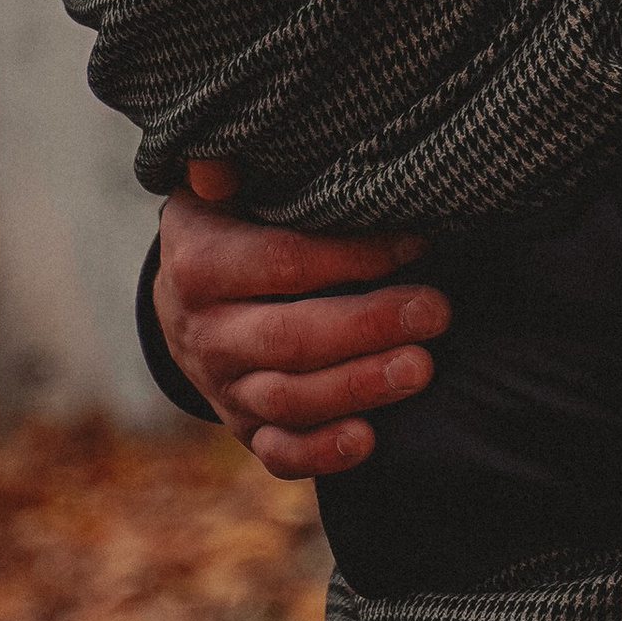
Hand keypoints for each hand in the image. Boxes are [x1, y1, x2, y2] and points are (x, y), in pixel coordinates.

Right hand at [153, 158, 447, 480]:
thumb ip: (225, 167)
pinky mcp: (245, 428)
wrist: (185, 299)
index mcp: (200, 266)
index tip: (416, 242)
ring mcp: (224, 387)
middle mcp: (206, 333)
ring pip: (288, 399)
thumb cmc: (231, 226)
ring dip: (358, 388)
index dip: (349, 256)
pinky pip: (278, 452)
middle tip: (436, 311)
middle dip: (367, 327)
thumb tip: (217, 166)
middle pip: (288, 338)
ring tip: (421, 367)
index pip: (279, 263)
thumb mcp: (221, 188)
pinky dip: (320, 454)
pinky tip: (369, 440)